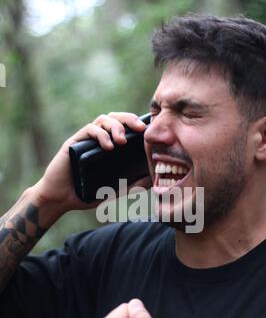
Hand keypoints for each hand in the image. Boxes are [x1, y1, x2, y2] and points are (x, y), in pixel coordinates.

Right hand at [33, 113, 147, 212]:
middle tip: (141, 128)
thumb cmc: (85, 194)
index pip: (125, 127)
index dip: (137, 124)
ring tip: (122, 141)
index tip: (149, 131)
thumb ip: (131, 186)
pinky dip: (100, 135)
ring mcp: (86, 140)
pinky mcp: (73, 142)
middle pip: (115, 118)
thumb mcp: (114, 191)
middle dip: (129, 119)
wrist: (60, 199)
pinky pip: (88, 130)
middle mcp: (98, 139)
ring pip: (103, 120)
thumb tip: (151, 181)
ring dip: (115, 126)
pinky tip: (108, 146)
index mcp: (109, 147)